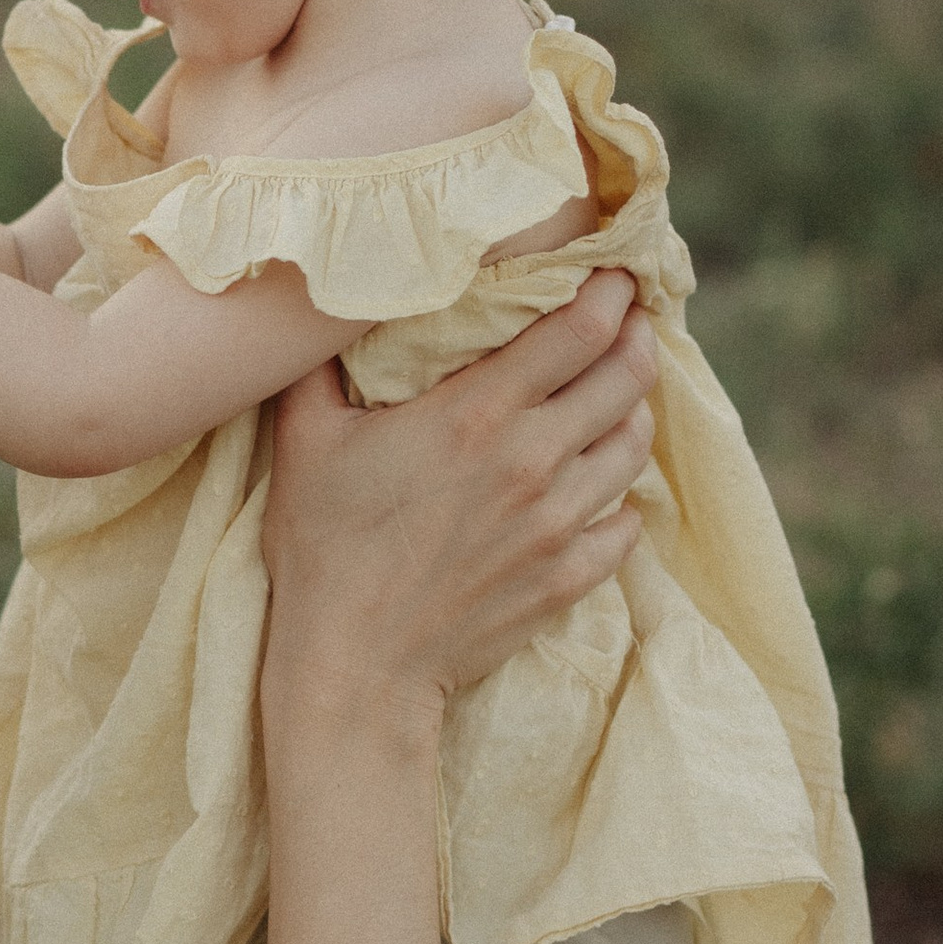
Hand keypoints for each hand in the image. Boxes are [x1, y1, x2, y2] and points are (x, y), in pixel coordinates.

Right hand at [260, 273, 658, 734]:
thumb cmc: (323, 550)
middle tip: (629, 325)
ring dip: (632, 412)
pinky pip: (626, 524)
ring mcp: (560, 523)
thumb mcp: (306, 442)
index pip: (580, 330)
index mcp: (478, 414)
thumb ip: (322, 367)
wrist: (355, 667)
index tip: (613, 277)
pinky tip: (600, 489)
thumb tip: (326, 307)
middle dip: (636, 340)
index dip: (609, 293)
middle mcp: (534, 460)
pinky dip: (621, 500)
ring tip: (617, 399)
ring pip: (634, 446)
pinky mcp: (569, 576)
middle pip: (627, 378)